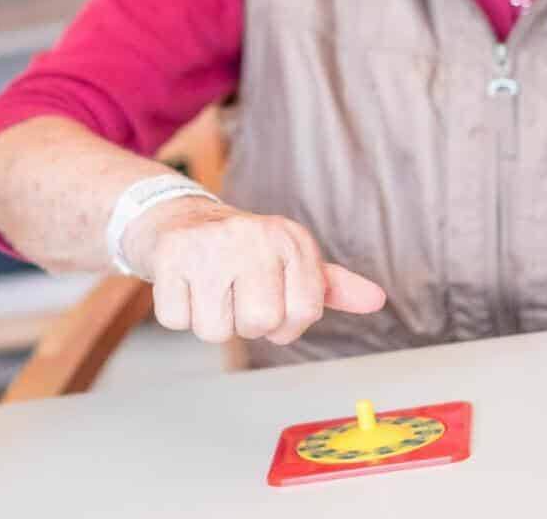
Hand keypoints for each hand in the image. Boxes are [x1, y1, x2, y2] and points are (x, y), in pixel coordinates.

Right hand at [121, 197, 386, 345]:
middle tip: (235, 296)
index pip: (304, 312)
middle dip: (246, 323)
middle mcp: (253, 235)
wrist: (177, 217)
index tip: (273, 303)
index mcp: (290, 237)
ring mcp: (209, 244)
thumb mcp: (290, 259)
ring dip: (209, 320)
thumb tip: (376, 300)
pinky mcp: (170, 255)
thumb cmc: (241, 249)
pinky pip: (177, 320)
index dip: (287, 323)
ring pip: (215, 330)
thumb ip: (331, 285)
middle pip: (259, 323)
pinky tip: (184, 285)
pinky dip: (178, 312)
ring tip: (209, 289)